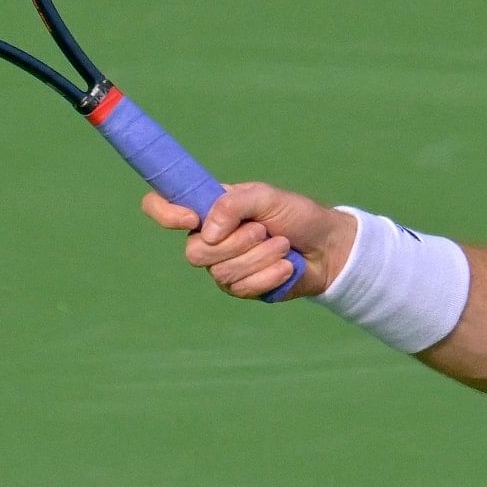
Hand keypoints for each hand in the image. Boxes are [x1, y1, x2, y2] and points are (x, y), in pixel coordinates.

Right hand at [141, 183, 360, 300]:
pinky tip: (286, 266)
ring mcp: (222, 265)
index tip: (191, 218)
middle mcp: (208, 238)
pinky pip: (241, 288)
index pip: (160, 206)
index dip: (164, 213)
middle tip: (263, 230)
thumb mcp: (266, 197)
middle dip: (235, 243)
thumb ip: (233, 205)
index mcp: (207, 208)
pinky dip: (268, 275)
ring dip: (259, 257)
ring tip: (282, 245)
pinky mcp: (241, 288)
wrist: (327, 247)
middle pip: (194, 252)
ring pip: (221, 272)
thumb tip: (207, 230)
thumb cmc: (296, 215)